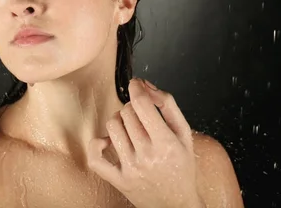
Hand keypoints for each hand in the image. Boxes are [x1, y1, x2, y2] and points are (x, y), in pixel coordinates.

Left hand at [87, 78, 203, 207]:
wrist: (177, 204)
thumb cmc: (181, 168)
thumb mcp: (184, 135)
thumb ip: (168, 106)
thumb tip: (147, 87)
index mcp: (166, 143)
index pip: (142, 105)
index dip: (136, 88)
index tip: (136, 84)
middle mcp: (147, 156)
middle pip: (126, 113)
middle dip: (132, 108)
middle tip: (140, 116)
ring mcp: (130, 169)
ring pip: (112, 126)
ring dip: (119, 121)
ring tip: (129, 128)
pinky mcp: (118, 180)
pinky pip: (95, 157)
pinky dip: (98, 144)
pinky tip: (109, 142)